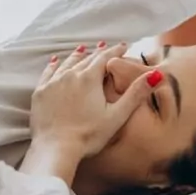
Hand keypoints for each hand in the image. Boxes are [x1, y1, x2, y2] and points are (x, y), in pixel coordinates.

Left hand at [29, 42, 158, 156]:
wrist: (56, 148)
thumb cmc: (89, 135)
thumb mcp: (117, 115)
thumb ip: (135, 94)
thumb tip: (155, 75)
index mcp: (89, 79)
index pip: (105, 58)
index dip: (116, 51)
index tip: (124, 46)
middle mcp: (70, 75)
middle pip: (86, 59)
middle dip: (98, 52)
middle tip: (105, 47)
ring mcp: (53, 83)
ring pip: (67, 63)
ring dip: (77, 56)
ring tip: (83, 49)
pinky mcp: (40, 93)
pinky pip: (48, 73)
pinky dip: (54, 66)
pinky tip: (55, 62)